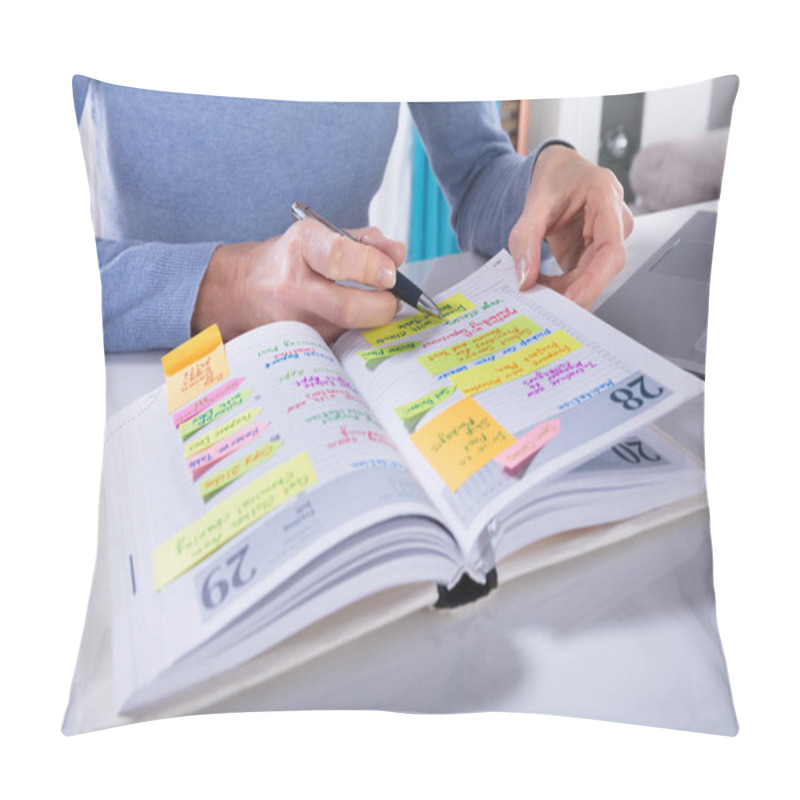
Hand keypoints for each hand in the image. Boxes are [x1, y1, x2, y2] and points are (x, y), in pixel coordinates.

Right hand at [191, 220, 405, 342]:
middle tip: (391, 299)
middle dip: (383, 307)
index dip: (372, 266)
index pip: (338, 257)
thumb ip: (364, 242)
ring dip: (371, 322)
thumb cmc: (288, 261)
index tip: (391, 274)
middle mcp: (293, 287)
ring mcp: (293, 323)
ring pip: (350, 332)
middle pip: (349, 309)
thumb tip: (398, 254)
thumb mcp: (320, 236)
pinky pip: (340, 344)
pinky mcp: (297, 347)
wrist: (241, 291)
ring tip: (367, 306)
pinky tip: (350, 323)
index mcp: (301, 248)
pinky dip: (354, 335)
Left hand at [508, 145, 633, 308]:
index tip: (572, 301)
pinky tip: (542, 287)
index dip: (593, 281)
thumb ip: (525, 240)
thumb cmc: (556, 178)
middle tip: (544, 308)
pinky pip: (581, 276)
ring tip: (536, 293)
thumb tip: (525, 279)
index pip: (610, 250)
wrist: (560, 171)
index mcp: (606, 197)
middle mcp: (615, 221)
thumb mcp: (534, 203)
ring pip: (591, 276)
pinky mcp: (595, 252)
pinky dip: (561, 285)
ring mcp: (607, 238)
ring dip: (564, 290)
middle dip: (573, 291)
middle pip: (601, 269)